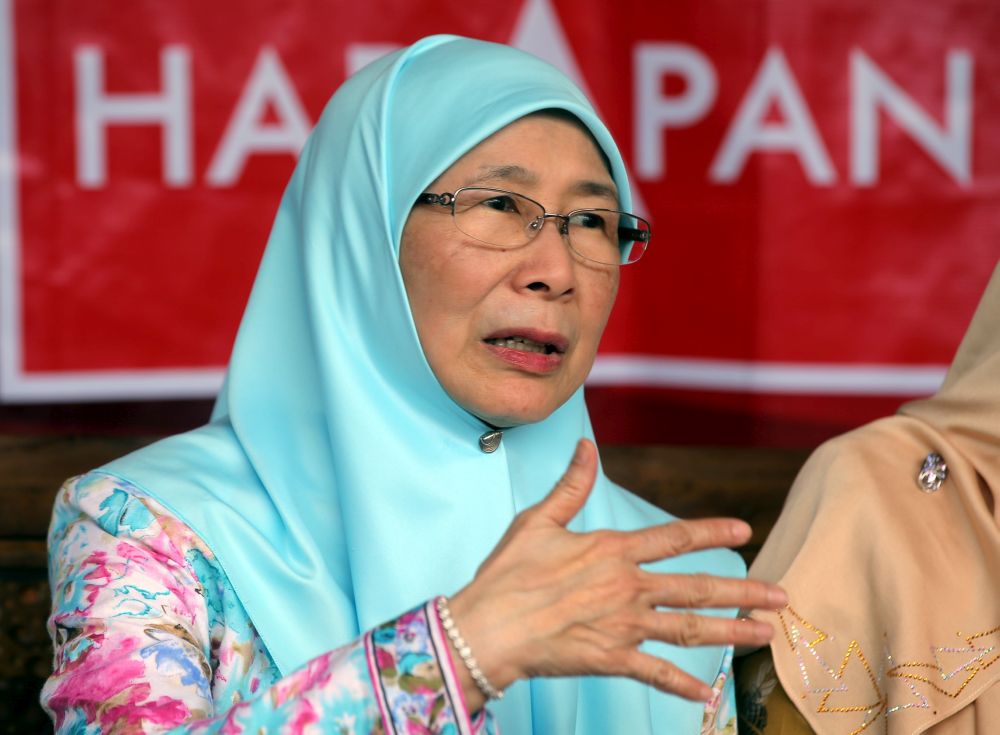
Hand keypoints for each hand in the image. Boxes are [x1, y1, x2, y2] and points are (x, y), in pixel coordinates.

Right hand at [446, 439, 785, 710]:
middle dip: (744, 591)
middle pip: (698, 587)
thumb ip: (571, 486)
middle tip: (781, 595)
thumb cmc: (507, 574)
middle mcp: (627, 586)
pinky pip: (655, 672)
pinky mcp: (611, 659)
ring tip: (765, 634)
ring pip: (690, 628)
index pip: (674, 537)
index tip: (744, 529)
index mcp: (612, 550)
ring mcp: (623, 625)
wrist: (487, 627)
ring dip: (732, 631)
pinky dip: (683, 686)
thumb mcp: (537, 521)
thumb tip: (587, 446)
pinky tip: (707, 694)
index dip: (712, 531)